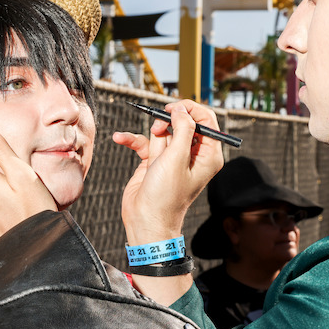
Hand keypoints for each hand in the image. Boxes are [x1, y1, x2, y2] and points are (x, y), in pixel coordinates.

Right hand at [113, 100, 224, 246]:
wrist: (145, 221)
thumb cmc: (166, 196)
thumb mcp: (178, 158)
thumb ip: (183, 129)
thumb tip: (182, 109)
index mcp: (208, 156)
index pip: (207, 121)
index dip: (191, 110)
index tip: (175, 107)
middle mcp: (192, 155)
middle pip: (184, 123)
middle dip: (169, 121)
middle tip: (159, 126)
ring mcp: (173, 159)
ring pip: (164, 131)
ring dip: (152, 132)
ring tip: (147, 147)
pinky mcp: (155, 162)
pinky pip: (146, 143)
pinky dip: (133, 140)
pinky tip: (120, 138)